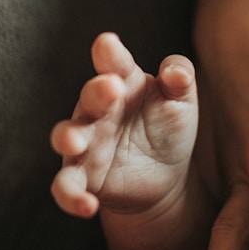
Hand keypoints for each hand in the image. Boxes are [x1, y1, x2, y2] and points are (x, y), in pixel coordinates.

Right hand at [50, 32, 197, 217]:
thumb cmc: (168, 128)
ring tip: (74, 142)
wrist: (163, 177)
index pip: (115, 64)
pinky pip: (67, 187)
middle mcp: (98, 110)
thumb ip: (180, 79)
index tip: (107, 43)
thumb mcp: (182, 102)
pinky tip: (88, 206)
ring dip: (67, 138)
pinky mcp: (83, 177)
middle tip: (109, 87)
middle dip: (95, 92)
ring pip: (66, 138)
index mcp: (123, 83)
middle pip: (89, 97)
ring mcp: (86, 144)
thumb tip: (173, 70)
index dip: (110, 54)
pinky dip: (71, 196)